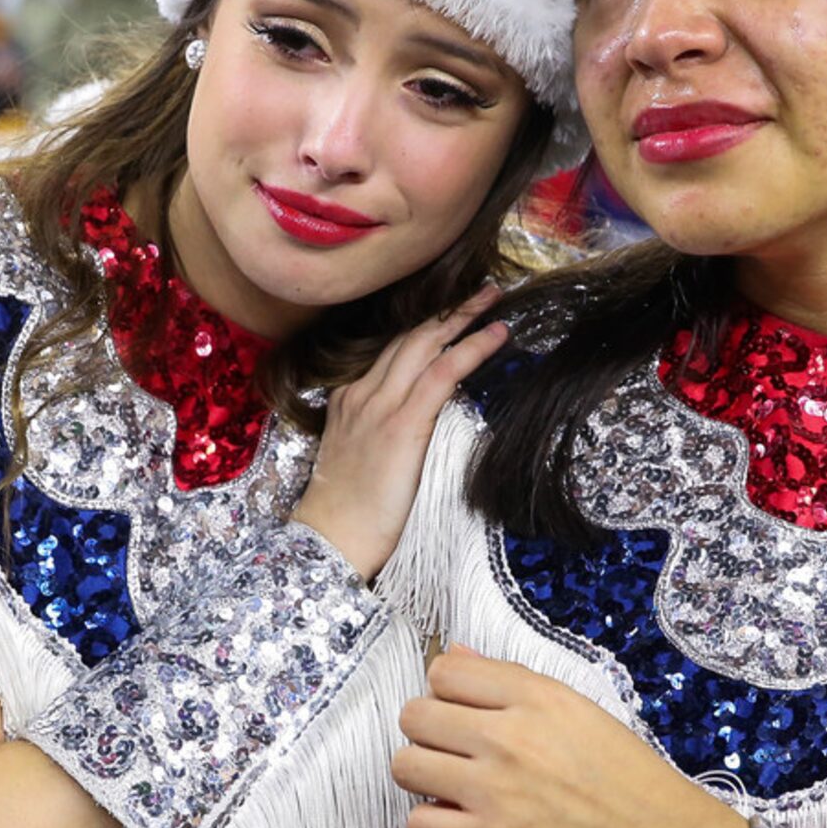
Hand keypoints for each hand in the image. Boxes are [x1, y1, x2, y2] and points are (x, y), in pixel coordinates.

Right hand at [290, 289, 506, 580]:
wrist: (329, 538)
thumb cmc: (346, 514)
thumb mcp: (356, 458)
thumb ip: (380, 433)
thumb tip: (418, 427)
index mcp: (349, 399)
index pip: (391, 350)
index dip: (423, 327)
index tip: (448, 313)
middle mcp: (362, 393)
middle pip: (409, 337)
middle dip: (446, 309)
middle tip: (480, 289)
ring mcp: (380, 405)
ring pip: (426, 344)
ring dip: (463, 316)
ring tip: (493, 297)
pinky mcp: (402, 423)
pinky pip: (443, 372)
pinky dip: (473, 348)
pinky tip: (497, 335)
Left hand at [394, 649, 750, 827]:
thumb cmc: (626, 773)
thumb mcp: (575, 708)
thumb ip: (509, 680)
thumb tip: (453, 654)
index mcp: (534, 695)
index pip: (443, 671)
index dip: (445, 693)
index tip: (463, 714)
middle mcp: (507, 735)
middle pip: (414, 715)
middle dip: (427, 733)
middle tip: (454, 753)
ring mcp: (495, 789)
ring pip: (404, 766)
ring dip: (421, 776)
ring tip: (451, 787)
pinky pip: (419, 823)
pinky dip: (433, 824)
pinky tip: (460, 823)